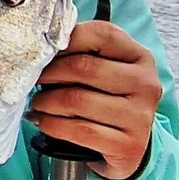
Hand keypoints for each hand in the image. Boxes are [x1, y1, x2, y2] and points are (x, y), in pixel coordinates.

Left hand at [30, 21, 163, 179]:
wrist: (125, 144)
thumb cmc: (104, 97)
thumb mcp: (100, 68)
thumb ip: (79, 51)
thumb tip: (39, 47)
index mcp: (139, 56)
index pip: (100, 34)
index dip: (64, 40)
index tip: (42, 51)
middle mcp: (145, 84)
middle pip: (83, 67)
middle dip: (48, 73)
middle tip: (32, 79)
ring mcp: (140, 116)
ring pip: (76, 100)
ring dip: (45, 101)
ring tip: (37, 102)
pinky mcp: (129, 145)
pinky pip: (78, 129)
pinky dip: (51, 124)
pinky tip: (43, 121)